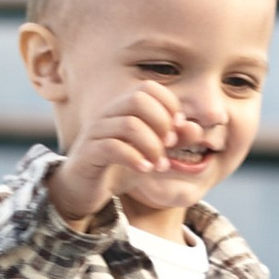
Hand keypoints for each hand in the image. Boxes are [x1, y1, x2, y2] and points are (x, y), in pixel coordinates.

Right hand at [50, 77, 185, 226]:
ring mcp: (95, 132)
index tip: (178, 129)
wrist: (83, 190)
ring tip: (159, 164)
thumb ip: (173, 141)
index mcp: (122, 108)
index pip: (148, 88)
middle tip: (169, 146)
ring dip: (152, 145)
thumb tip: (195, 128)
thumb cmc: (119, 167)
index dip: (169, 105)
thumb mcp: (152, 154)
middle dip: (161, 122)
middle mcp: (107, 114)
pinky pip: (112, 147)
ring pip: (129, 124)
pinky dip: (135, 158)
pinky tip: (145, 169)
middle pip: (138, 99)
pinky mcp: (88, 153)